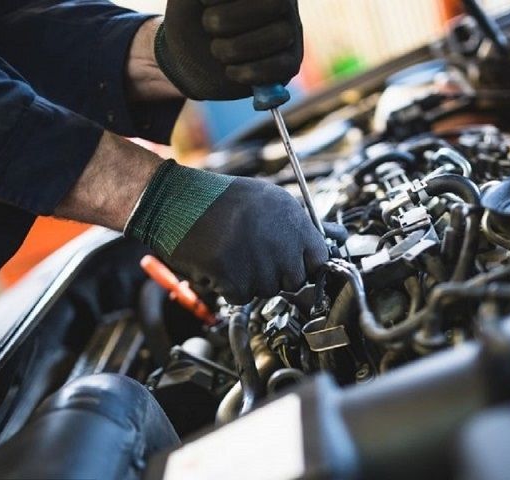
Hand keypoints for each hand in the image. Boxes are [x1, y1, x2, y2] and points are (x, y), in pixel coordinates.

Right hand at [124, 161, 326, 303]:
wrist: (176, 201)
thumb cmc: (221, 199)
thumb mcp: (269, 199)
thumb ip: (299, 224)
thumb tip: (332, 239)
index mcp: (293, 220)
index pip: (320, 259)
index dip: (307, 265)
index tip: (297, 265)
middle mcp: (281, 242)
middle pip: (294, 280)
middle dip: (278, 274)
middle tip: (256, 256)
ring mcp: (259, 262)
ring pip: (267, 290)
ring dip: (252, 280)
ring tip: (234, 253)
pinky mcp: (235, 278)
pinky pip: (242, 296)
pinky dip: (230, 287)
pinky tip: (221, 264)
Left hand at [156, 0, 302, 100]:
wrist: (190, 57)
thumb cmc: (191, 19)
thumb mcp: (191, 1)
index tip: (203, 2)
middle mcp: (281, 2)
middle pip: (277, 4)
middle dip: (232, 19)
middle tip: (208, 26)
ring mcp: (290, 31)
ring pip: (282, 34)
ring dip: (238, 47)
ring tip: (217, 51)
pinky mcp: (290, 62)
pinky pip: (284, 66)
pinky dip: (252, 71)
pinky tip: (231, 71)